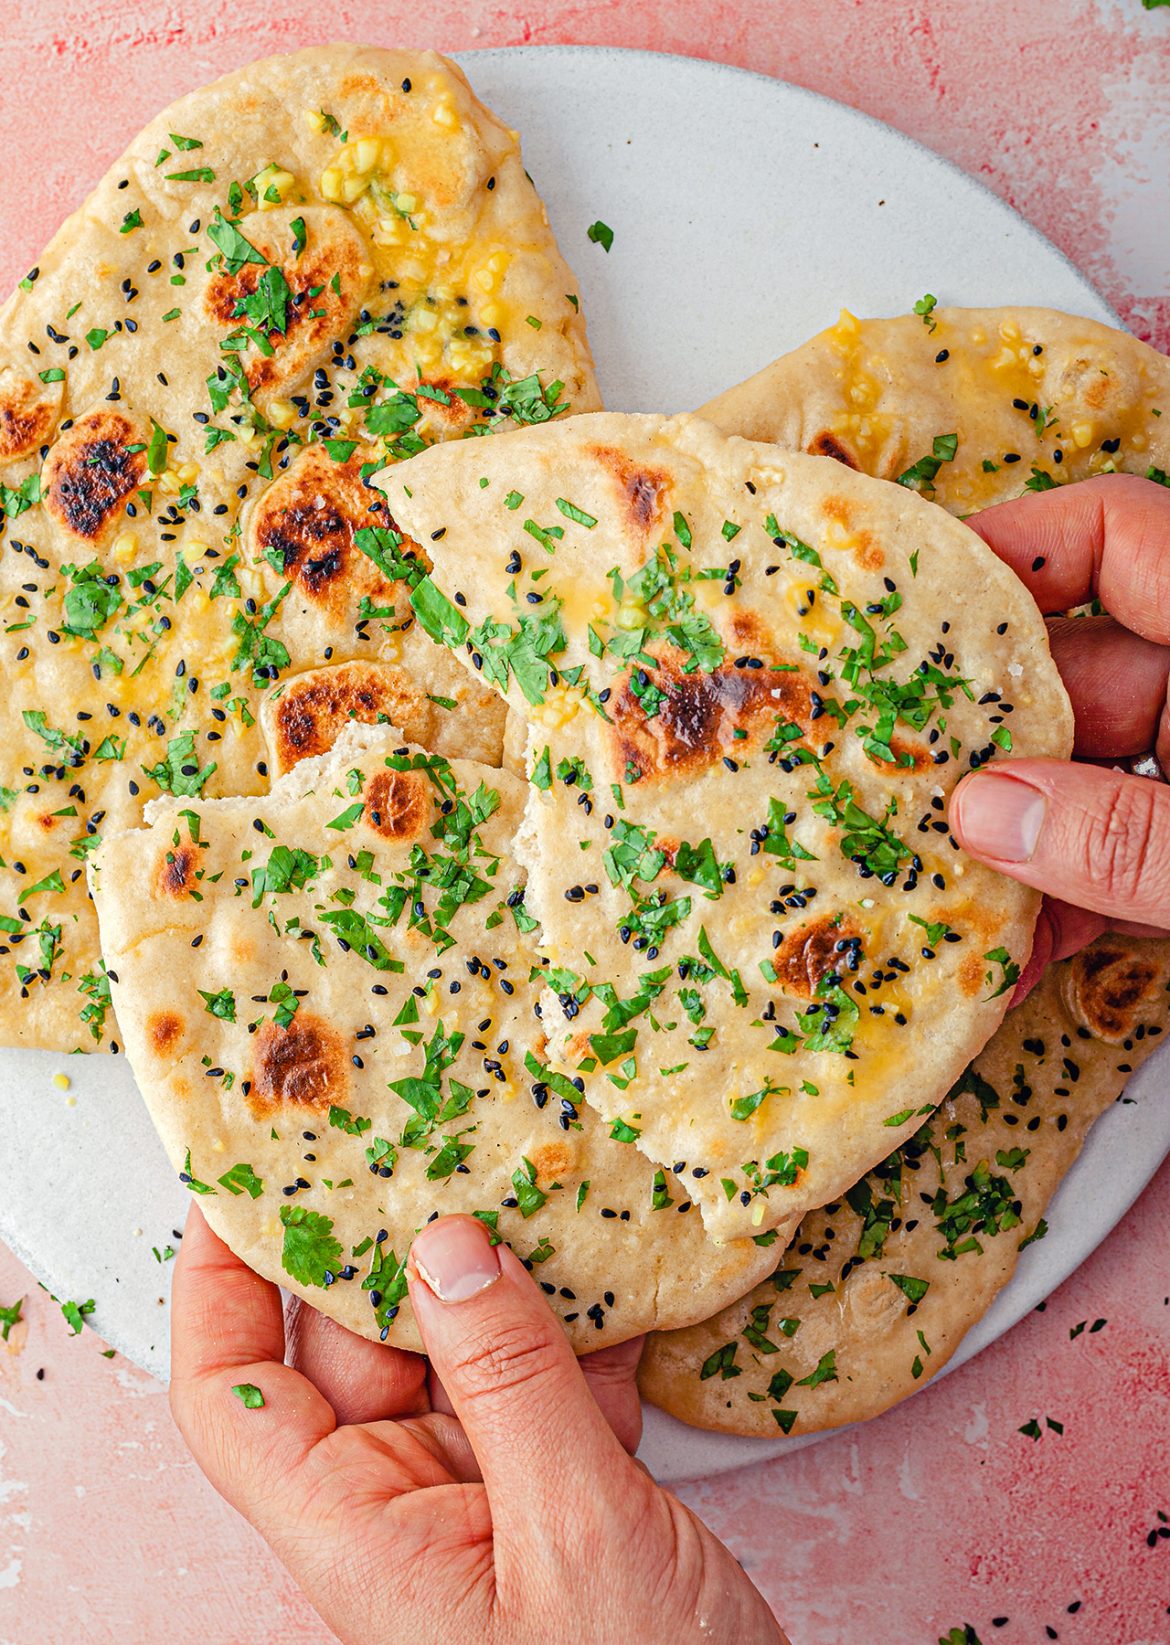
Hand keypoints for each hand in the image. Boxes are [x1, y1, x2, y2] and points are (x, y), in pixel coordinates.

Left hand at [170, 1206, 786, 1644]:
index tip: (242, 1182)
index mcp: (363, 1536)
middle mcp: (404, 1508)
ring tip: (533, 1176)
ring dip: (502, 1274)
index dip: (219, 1285)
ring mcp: (484, 1497)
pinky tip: (616, 1270)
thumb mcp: (576, 1532)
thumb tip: (447, 1244)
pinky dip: (577, 1328)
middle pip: (358, 1344)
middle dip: (392, 1241)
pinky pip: (543, 1384)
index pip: (236, 1396)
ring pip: (462, 1351)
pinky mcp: (560, 1494)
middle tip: (428, 1131)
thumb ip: (509, 1381)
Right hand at [949, 473, 1169, 995]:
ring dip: (1015, 837)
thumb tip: (988, 815)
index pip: (1118, 539)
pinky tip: (1020, 943)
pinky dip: (1075, 892)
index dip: (1006, 549)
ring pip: (1094, 776)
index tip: (911, 600)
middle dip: (984, 738)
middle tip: (892, 783)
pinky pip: (1130, 848)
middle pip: (1082, 672)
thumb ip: (1133, 841)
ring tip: (936, 886)